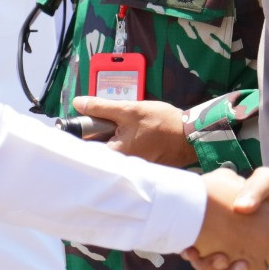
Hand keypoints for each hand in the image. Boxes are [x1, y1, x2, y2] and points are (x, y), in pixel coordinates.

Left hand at [74, 96, 196, 168]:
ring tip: (130, 127)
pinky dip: (126, 142)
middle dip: (101, 133)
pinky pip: (125, 152)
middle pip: (99, 148)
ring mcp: (131, 166)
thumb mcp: (130, 109)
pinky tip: (137, 134)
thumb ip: (102, 107)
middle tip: (113, 121)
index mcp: (115, 154)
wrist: (190, 134)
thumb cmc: (162, 122)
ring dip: (114, 137)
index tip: (87, 121)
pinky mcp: (140, 164)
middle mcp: (121, 165)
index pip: (87, 145)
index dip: (84, 132)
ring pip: (112, 149)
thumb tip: (78, 103)